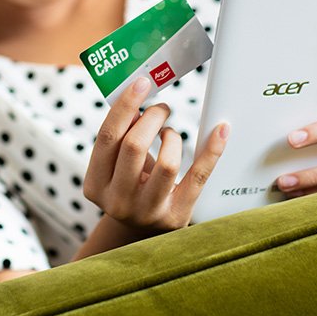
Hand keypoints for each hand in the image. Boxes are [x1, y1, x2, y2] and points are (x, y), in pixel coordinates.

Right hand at [83, 77, 229, 234]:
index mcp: (95, 184)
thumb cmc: (129, 185)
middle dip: (152, 117)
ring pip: (167, 163)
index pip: (107, 136)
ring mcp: (147, 212)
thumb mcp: (115, 166)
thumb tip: (138, 97)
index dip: (125, 105)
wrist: (141, 233)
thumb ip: (121, 136)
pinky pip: (198, 176)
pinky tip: (221, 130)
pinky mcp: (177, 217)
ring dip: (172, 136)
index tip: (142, 82)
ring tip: (170, 133)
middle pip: (134, 145)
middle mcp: (117, 201)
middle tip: (161, 108)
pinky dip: (211, 150)